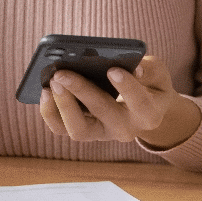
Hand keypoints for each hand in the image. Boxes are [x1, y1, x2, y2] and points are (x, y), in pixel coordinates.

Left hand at [38, 56, 200, 149]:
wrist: (142, 105)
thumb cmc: (148, 83)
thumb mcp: (157, 73)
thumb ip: (148, 69)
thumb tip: (133, 67)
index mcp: (149, 113)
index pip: (140, 103)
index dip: (127, 87)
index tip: (113, 69)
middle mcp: (125, 128)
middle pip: (103, 113)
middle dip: (81, 91)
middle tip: (62, 72)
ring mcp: (102, 133)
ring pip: (79, 129)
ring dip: (63, 105)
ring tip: (52, 81)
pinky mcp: (83, 132)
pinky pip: (61, 129)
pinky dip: (50, 112)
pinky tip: (45, 90)